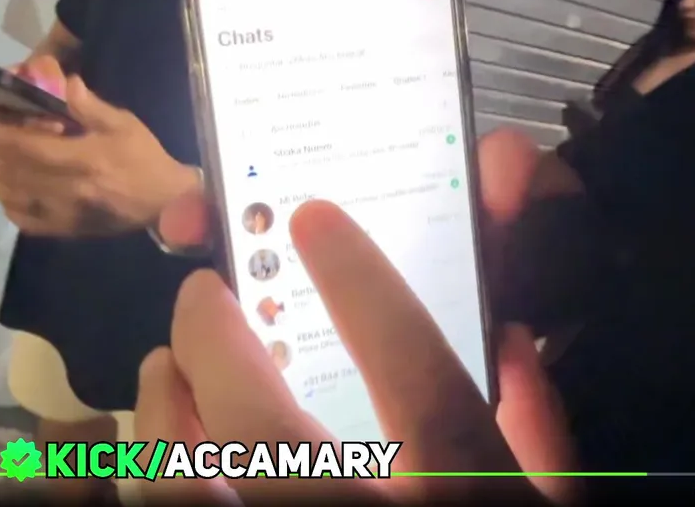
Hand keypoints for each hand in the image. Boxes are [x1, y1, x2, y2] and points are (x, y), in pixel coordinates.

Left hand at [0, 57, 198, 236]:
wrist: (166, 202)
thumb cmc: (145, 157)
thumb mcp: (124, 123)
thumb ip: (90, 106)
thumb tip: (66, 83)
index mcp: (82, 159)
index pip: (25, 148)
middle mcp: (68, 189)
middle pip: (12, 172)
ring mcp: (66, 213)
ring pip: (13, 197)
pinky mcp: (68, 229)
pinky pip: (28, 222)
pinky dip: (9, 206)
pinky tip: (5, 192)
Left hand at [135, 130, 576, 504]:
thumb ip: (544, 437)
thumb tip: (513, 341)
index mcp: (465, 506)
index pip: (413, 374)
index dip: (360, 282)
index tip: (312, 218)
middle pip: (261, 418)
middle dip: (213, 333)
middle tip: (202, 294)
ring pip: (182, 483)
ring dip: (159, 406)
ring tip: (164, 366)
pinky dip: (150, 475)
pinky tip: (158, 448)